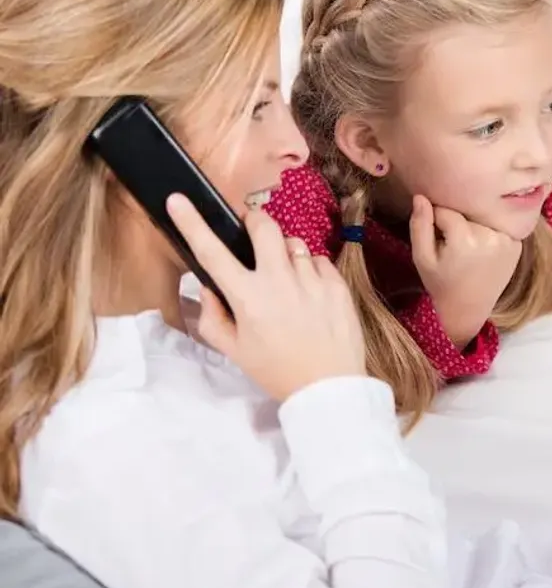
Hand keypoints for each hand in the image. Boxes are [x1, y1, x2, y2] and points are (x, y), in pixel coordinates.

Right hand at [167, 194, 366, 401]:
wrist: (329, 387)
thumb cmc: (278, 371)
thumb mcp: (235, 352)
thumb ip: (213, 317)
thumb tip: (208, 287)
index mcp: (248, 298)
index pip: (213, 252)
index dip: (192, 222)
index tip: (179, 200)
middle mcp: (279, 281)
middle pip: (263, 225)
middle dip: (254, 221)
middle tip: (252, 234)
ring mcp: (311, 279)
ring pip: (293, 244)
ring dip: (285, 254)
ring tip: (287, 283)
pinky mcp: (336, 283)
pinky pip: (317, 260)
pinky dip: (310, 270)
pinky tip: (310, 294)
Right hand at [409, 194, 521, 347]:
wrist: (468, 308)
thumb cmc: (441, 282)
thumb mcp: (422, 257)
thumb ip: (419, 225)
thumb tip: (420, 196)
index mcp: (466, 239)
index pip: (445, 210)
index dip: (435, 220)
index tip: (435, 237)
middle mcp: (491, 236)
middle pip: (466, 212)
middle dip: (455, 222)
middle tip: (451, 244)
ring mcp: (507, 240)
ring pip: (481, 217)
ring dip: (473, 225)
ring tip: (467, 247)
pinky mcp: (516, 244)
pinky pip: (497, 225)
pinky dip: (488, 232)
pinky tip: (481, 249)